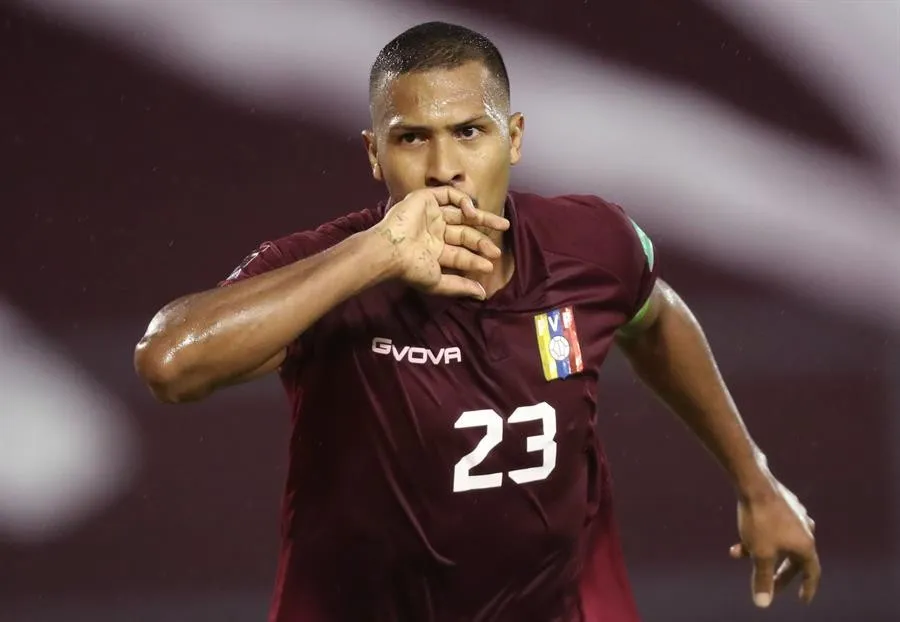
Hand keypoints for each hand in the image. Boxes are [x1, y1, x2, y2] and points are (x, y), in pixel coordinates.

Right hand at [373, 187, 509, 298]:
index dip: (475, 260)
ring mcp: (430, 215)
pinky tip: (472, 213)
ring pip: (462, 214)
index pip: (460, 254)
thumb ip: (460, 287)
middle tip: (498, 249)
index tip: (490, 266)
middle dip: (482, 241)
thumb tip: (482, 295)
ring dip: (482, 219)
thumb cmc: (411, 268)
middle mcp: (433, 232)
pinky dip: (464, 201)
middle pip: (464, 233)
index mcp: (434, 251)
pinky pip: (449, 195)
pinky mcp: (426, 199)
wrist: (392, 250)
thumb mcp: (438, 282)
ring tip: (503, 225)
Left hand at [730, 481, 820, 607]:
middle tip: (767, 585)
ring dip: (761, 552)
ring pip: (779, 542)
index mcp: (806, 545)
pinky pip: (773, 528)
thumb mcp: (760, 554)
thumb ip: (763, 578)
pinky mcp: (783, 504)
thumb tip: (763, 603)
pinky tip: (740, 537)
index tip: (802, 599)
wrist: (753, 482)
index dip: (807, 588)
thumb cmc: (760, 520)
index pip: (811, 573)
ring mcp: (796, 515)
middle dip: (777, 573)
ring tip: (738, 554)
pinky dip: (759, 537)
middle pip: (793, 559)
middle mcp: (806, 530)